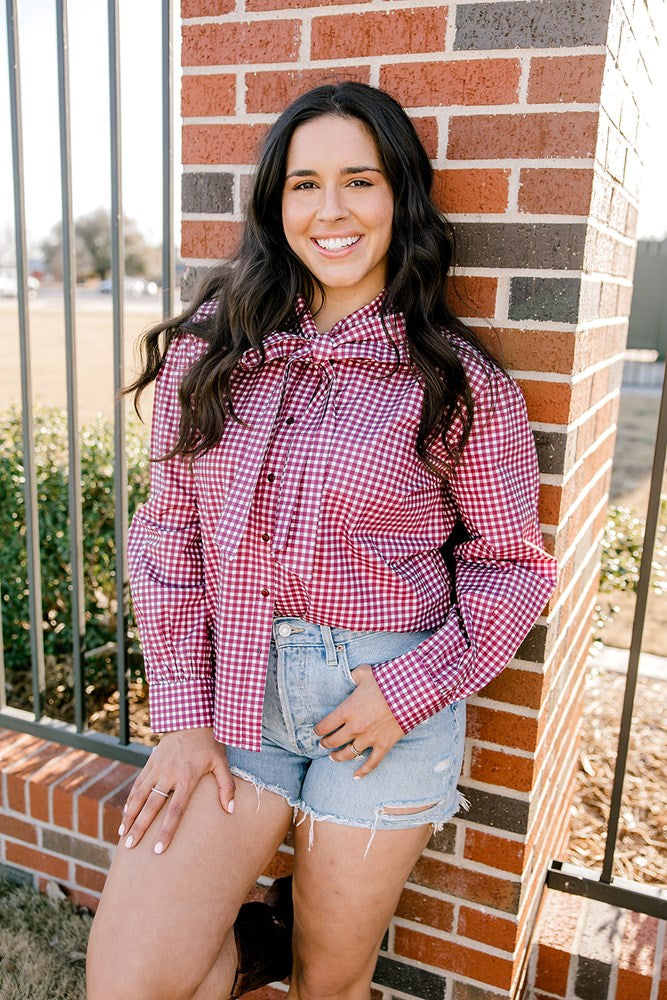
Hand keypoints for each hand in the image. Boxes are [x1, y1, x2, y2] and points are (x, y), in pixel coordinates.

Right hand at [119, 727, 234, 853]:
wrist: (193, 718)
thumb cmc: (210, 744)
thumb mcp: (221, 763)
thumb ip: (226, 786)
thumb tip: (229, 810)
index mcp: (187, 777)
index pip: (175, 810)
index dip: (166, 831)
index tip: (159, 849)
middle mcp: (169, 774)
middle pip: (151, 805)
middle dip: (140, 827)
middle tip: (130, 846)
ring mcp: (157, 767)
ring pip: (139, 795)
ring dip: (130, 816)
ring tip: (123, 835)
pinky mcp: (151, 762)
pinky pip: (138, 784)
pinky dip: (131, 800)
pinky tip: (126, 814)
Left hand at [314, 664, 403, 777]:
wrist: (410, 693)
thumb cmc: (386, 681)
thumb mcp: (365, 673)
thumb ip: (354, 675)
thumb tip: (350, 675)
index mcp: (347, 710)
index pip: (326, 725)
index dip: (318, 729)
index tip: (316, 731)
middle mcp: (355, 727)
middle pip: (334, 741)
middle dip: (326, 743)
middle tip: (322, 744)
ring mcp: (369, 738)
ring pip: (348, 754)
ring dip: (338, 757)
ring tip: (333, 757)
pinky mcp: (383, 745)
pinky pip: (371, 763)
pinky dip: (363, 771)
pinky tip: (355, 776)